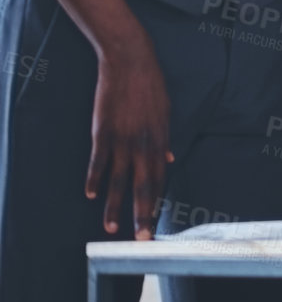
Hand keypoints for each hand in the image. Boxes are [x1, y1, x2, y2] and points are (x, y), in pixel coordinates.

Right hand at [87, 41, 173, 239]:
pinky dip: (94, 178)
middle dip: (143, 214)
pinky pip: (98, 161)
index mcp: (161, 139)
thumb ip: (166, 139)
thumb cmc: (151, 86)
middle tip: (140, 239)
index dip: (157, 203)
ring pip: (119, 180)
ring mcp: (123, 139)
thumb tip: (170, 159)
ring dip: (114, 205)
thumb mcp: (166, 112)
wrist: (131, 62)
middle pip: (144, 186)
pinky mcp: (104, 132)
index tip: (155, 223)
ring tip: (111, 228)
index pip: (160, 179)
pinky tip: (91, 194)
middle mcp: (144, 144)